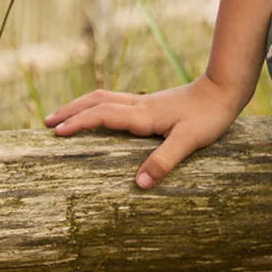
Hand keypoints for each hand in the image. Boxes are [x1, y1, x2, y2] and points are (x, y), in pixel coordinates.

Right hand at [45, 74, 240, 188]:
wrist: (224, 88)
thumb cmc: (209, 115)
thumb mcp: (189, 140)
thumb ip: (165, 160)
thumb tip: (140, 183)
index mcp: (144, 115)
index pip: (103, 114)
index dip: (80, 122)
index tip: (57, 132)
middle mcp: (140, 105)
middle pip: (98, 100)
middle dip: (72, 110)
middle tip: (47, 122)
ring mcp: (145, 102)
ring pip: (106, 98)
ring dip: (83, 106)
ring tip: (64, 117)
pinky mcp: (152, 104)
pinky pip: (117, 102)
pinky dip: (99, 107)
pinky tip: (99, 116)